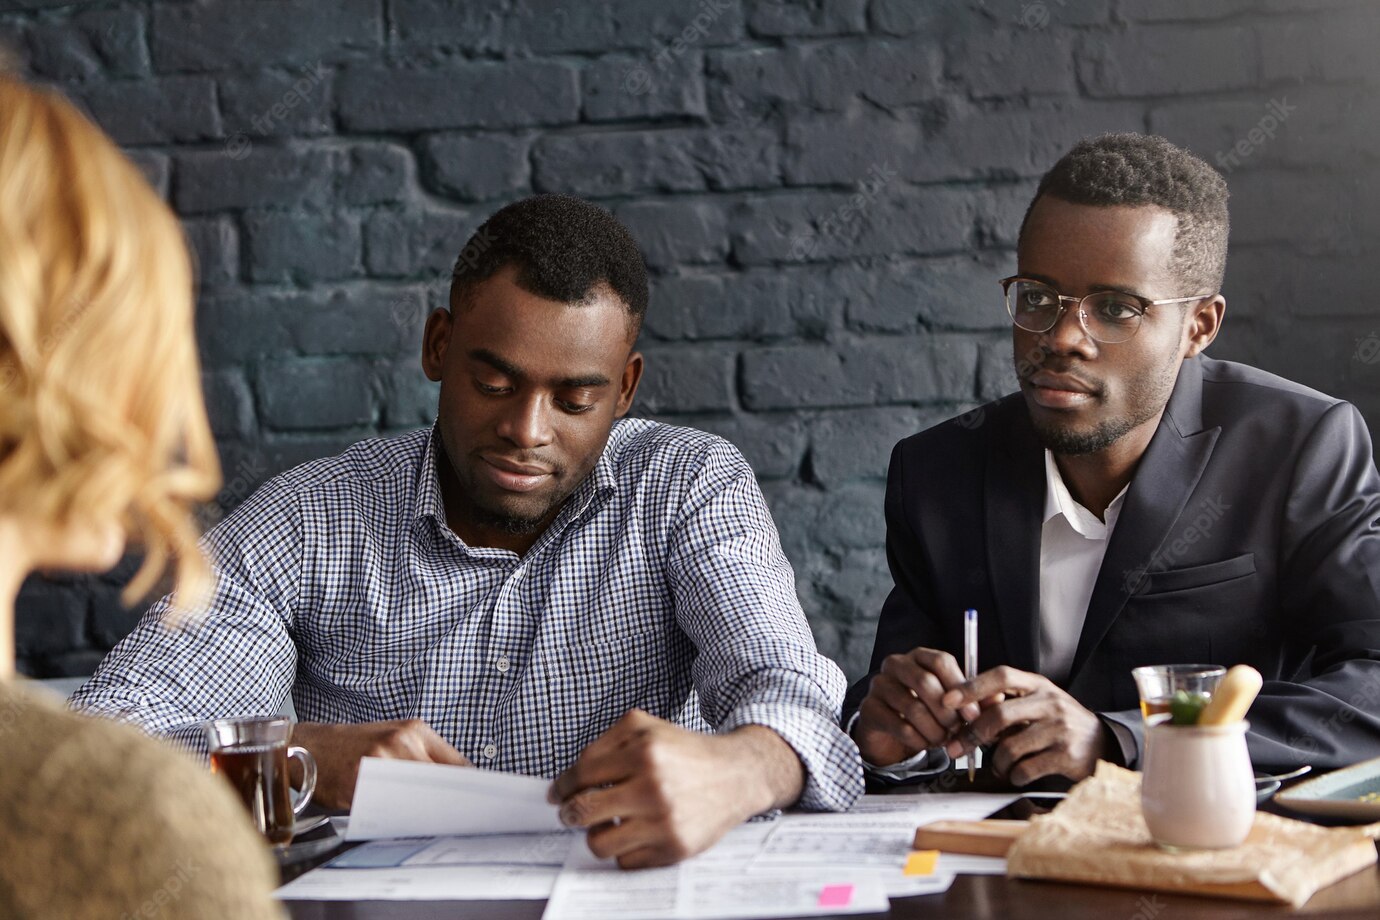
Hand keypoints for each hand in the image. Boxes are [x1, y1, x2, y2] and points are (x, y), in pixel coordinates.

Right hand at [291, 720, 471, 808]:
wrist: (310, 746)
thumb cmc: (356, 744)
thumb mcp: (394, 738)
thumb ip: (425, 757)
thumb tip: (460, 786)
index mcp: (415, 730)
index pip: (457, 764)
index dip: (471, 788)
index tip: (482, 805)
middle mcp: (401, 742)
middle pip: (442, 781)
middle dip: (453, 803)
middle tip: (462, 822)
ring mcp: (380, 762)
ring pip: (418, 797)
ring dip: (429, 813)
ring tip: (436, 825)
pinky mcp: (360, 784)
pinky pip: (389, 808)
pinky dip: (399, 818)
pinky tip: (404, 824)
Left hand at [548, 710, 802, 868]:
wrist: (737, 775)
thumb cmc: (687, 752)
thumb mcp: (647, 726)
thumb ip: (606, 741)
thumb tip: (572, 775)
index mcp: (643, 752)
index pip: (582, 775)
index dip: (562, 786)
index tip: (557, 794)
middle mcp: (652, 788)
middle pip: (583, 812)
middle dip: (569, 814)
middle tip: (571, 813)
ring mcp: (664, 822)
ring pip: (599, 843)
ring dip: (596, 834)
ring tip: (607, 823)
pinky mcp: (674, 848)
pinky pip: (626, 861)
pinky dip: (624, 848)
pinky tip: (634, 832)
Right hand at [854, 647, 972, 765]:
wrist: (891, 733)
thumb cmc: (927, 712)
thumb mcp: (952, 704)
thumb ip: (975, 699)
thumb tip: (999, 698)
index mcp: (919, 656)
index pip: (940, 661)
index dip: (960, 687)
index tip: (973, 714)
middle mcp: (896, 664)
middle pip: (925, 682)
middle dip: (947, 712)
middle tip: (958, 730)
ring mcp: (879, 684)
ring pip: (913, 708)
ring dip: (935, 730)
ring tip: (944, 740)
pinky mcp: (869, 708)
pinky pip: (900, 726)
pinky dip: (919, 740)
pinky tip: (926, 744)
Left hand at [941, 667, 1110, 784]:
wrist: (1101, 744)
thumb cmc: (1056, 723)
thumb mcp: (1035, 703)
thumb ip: (1006, 703)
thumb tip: (964, 711)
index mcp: (1038, 685)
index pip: (1001, 676)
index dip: (971, 687)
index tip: (947, 700)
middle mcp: (1050, 702)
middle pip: (999, 715)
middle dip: (971, 735)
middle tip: (956, 748)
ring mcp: (1059, 728)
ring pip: (1009, 747)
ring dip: (996, 762)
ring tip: (998, 766)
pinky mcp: (1066, 755)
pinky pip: (1026, 769)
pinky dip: (1014, 775)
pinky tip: (1017, 774)